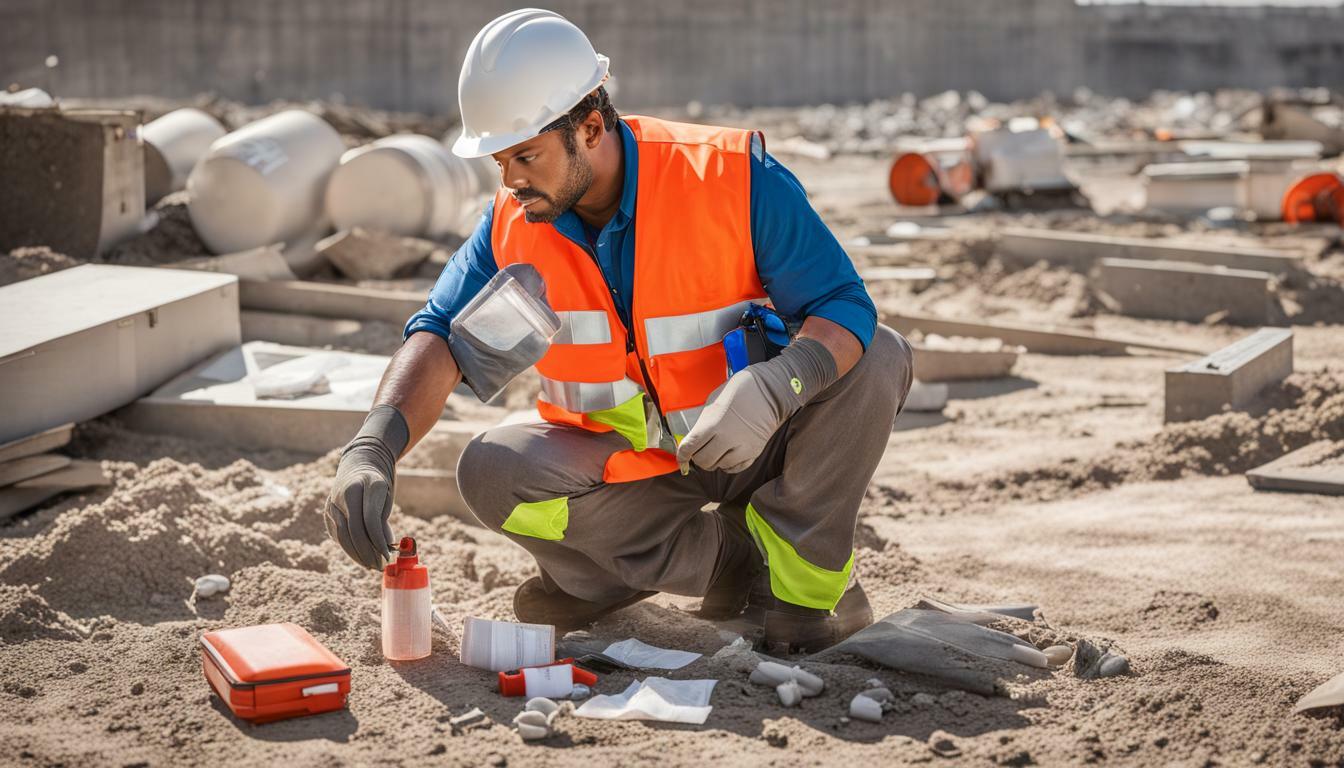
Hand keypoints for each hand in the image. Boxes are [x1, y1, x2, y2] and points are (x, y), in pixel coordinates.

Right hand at [323, 404, 409, 569]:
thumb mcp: (386, 497)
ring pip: (342, 535)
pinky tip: (361, 557)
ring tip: (371, 565)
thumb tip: (384, 548)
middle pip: (353, 530)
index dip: (379, 541)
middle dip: (367, 552)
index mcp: (366, 484)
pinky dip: (349, 548)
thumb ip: (383, 521)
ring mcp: (332, 502)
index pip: (370, 519)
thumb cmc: (378, 482)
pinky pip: (337, 534)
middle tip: (380, 566)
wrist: (359, 462)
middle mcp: (345, 493)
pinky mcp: (327, 512)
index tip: (389, 556)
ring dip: (357, 554)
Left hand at [676, 337, 838, 473]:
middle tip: (699, 450)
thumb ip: (703, 422)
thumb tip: (693, 438)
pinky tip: (727, 455)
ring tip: (715, 450)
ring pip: (719, 466)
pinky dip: (728, 465)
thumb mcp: (713, 401)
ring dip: (713, 461)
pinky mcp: (754, 452)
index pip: (690, 447)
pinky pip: (735, 468)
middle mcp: (726, 439)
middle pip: (703, 461)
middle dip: (698, 457)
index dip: (682, 455)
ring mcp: (742, 447)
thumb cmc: (740, 390)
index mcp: (713, 423)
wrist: (771, 390)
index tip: (681, 458)